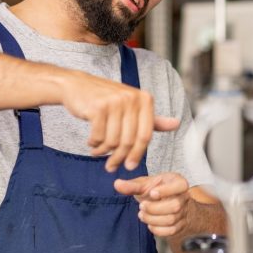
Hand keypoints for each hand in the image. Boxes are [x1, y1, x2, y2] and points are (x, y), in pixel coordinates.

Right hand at [60, 73, 179, 171]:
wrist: (76, 85)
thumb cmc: (106, 99)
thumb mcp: (131, 107)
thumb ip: (152, 119)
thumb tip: (176, 124)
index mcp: (145, 99)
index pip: (145, 136)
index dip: (137, 154)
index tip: (129, 166)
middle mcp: (132, 98)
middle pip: (129, 141)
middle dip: (119, 158)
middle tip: (110, 167)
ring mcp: (115, 101)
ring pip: (113, 141)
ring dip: (103, 152)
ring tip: (97, 151)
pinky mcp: (98, 107)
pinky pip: (99, 136)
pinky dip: (94, 143)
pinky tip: (91, 142)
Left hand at [113, 172, 190, 237]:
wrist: (165, 201)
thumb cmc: (155, 190)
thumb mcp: (144, 185)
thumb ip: (132, 186)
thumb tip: (117, 184)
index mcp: (178, 182)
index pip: (181, 185)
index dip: (166, 191)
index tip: (152, 193)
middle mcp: (184, 197)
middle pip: (175, 206)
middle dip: (154, 208)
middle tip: (142, 206)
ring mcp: (183, 212)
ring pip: (171, 219)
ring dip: (153, 219)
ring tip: (142, 214)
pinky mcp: (180, 224)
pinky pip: (171, 230)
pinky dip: (158, 229)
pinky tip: (150, 224)